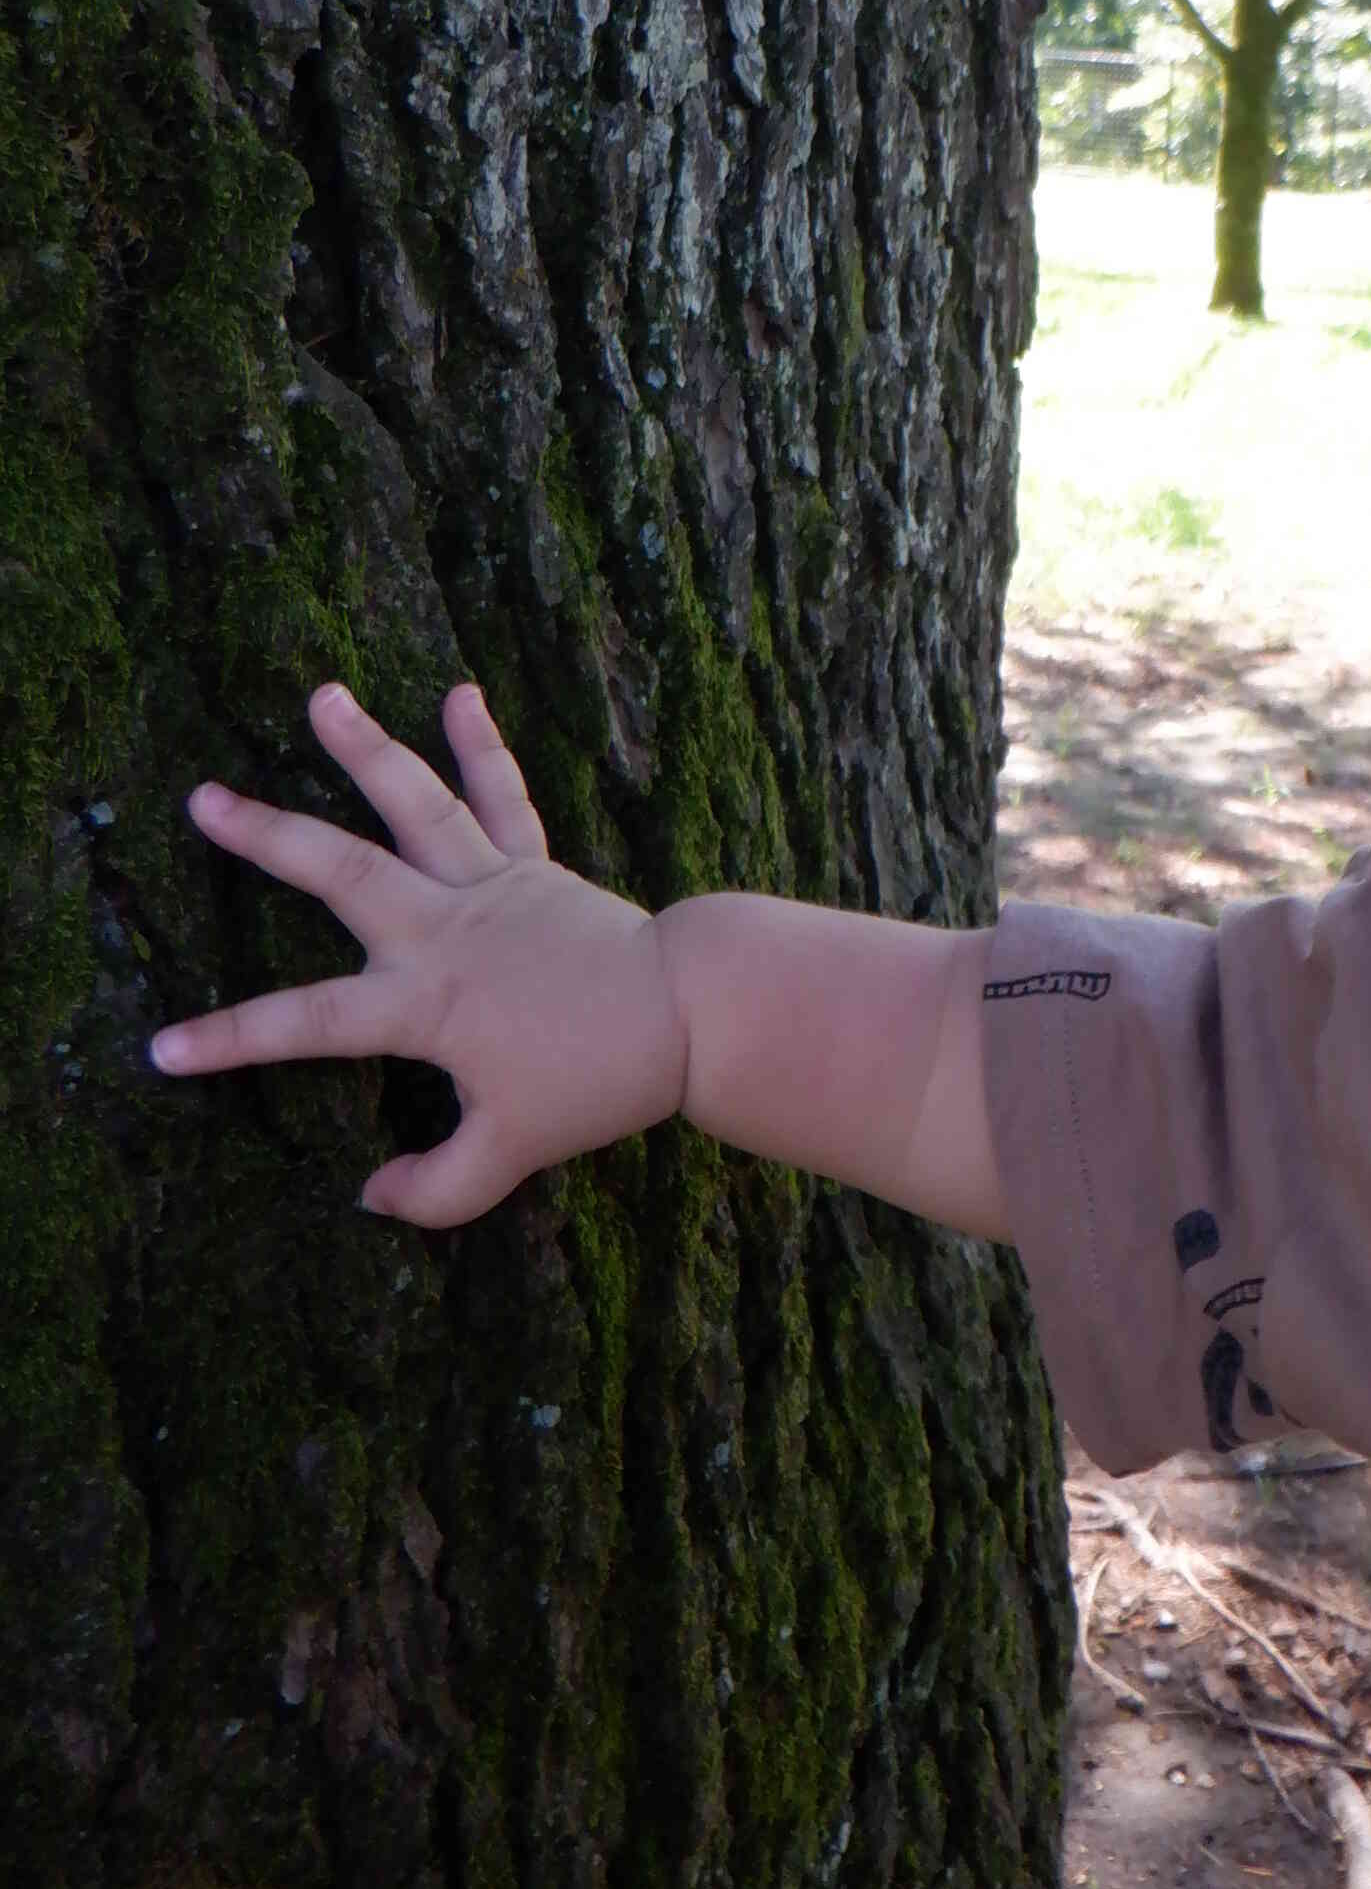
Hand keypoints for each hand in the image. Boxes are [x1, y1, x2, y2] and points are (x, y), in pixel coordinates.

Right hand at [153, 680, 689, 1227]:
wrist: (690, 1014)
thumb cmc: (599, 1083)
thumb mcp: (511, 1156)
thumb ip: (437, 1187)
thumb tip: (374, 1195)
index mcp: (427, 1003)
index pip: (306, 1025)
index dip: (231, 1040)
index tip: (161, 1048)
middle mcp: (446, 929)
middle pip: (343, 875)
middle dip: (267, 837)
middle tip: (202, 798)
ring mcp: (491, 886)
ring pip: (418, 807)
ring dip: (368, 750)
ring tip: (323, 695)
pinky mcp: (534, 866)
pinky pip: (503, 798)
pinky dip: (482, 746)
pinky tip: (459, 694)